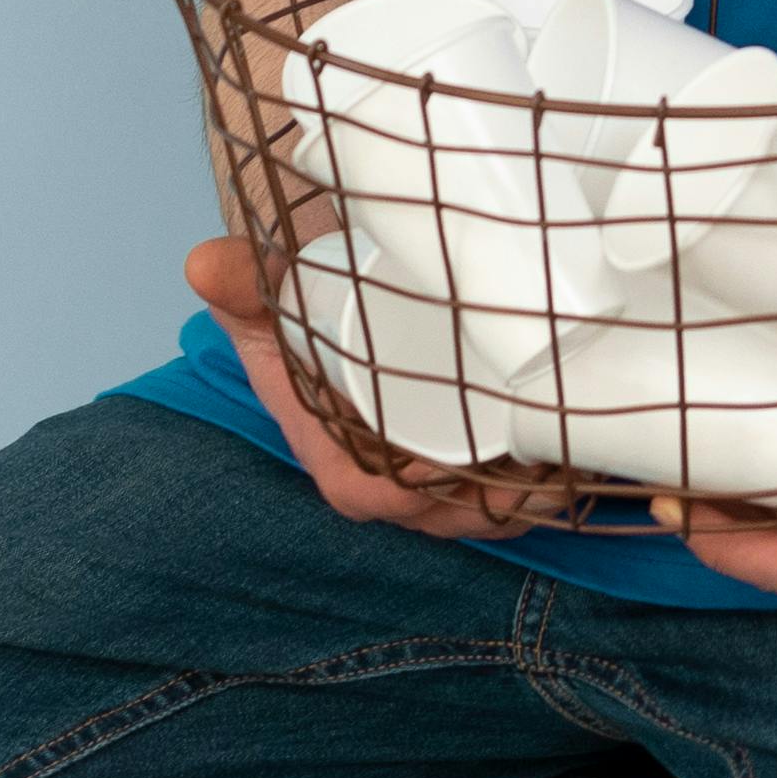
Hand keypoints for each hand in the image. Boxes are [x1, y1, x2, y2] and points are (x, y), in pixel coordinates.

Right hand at [182, 236, 559, 539]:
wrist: (331, 299)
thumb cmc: (300, 308)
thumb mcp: (268, 293)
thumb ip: (242, 278)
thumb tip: (203, 264)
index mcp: (333, 455)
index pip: (374, 495)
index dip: (414, 495)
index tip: (456, 471)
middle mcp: (380, 478)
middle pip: (441, 513)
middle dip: (492, 505)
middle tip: (541, 469)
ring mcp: (424, 478)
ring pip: (479, 512)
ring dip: (525, 502)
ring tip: (566, 469)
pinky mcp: (460, 468)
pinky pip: (502, 498)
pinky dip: (538, 489)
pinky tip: (573, 468)